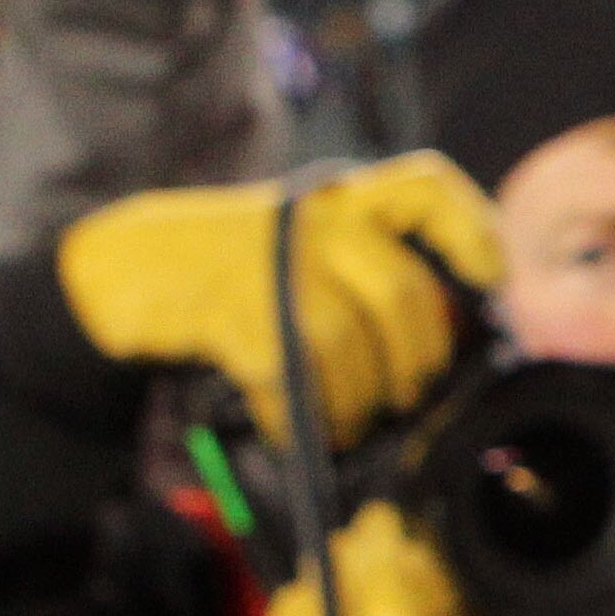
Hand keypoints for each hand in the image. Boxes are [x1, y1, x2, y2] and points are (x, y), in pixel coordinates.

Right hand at [56, 153, 502, 453]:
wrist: (121, 270)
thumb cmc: (226, 267)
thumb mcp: (299, 241)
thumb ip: (361, 267)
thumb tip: (435, 334)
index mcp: (337, 198)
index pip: (425, 188)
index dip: (471, 229)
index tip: (493, 280)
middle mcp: (312, 219)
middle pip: (402, 292)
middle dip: (417, 360)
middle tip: (407, 396)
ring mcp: (272, 262)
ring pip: (349, 343)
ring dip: (356, 400)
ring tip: (346, 423)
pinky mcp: (232, 311)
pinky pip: (293, 376)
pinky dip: (298, 415)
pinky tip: (291, 427)